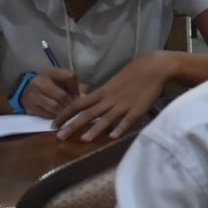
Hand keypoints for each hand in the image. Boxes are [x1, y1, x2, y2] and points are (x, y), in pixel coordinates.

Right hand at [21, 68, 80, 118]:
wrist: (27, 91)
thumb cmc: (50, 85)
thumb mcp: (61, 81)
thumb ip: (75, 86)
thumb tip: (85, 97)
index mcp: (50, 71)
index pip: (70, 76)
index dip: (77, 89)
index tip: (80, 96)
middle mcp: (40, 81)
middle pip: (62, 95)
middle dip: (71, 104)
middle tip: (77, 110)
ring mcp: (33, 94)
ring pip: (55, 107)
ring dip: (64, 112)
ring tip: (69, 114)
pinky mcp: (30, 106)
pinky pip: (47, 114)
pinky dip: (55, 117)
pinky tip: (59, 117)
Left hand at [53, 51, 171, 142]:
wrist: (153, 67)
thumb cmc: (133, 73)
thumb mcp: (113, 83)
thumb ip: (103, 94)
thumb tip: (91, 103)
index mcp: (102, 92)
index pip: (78, 104)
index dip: (65, 114)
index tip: (53, 124)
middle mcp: (109, 99)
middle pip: (88, 113)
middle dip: (72, 125)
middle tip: (59, 137)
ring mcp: (123, 105)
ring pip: (106, 118)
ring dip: (94, 129)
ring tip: (83, 139)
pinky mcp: (137, 109)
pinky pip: (127, 121)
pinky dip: (120, 128)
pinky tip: (113, 137)